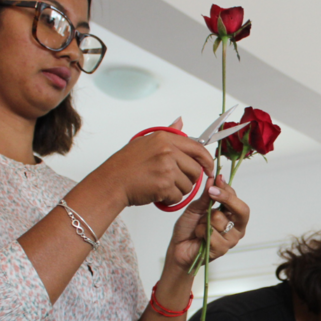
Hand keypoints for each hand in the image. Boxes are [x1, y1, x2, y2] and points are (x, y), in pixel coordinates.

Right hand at [95, 117, 215, 207]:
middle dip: (190, 179)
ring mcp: (167, 168)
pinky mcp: (164, 185)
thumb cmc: (125, 165)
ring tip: (162, 186)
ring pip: (188, 185)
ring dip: (178, 190)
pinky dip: (170, 199)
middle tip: (175, 182)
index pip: (197, 148)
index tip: (209, 169)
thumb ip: (168, 133)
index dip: (207, 160)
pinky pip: (178, 196)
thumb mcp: (145, 142)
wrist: (111, 182)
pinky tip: (157, 193)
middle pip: (196, 170)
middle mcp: (168, 151)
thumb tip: (180, 121)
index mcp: (165, 139)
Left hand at [167, 175, 249, 268]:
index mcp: (232, 217)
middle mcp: (236, 228)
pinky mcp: (222, 250)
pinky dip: (201, 231)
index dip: (227, 189)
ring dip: (205, 220)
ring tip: (200, 226)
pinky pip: (212, 234)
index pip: (237, 200)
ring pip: (221, 220)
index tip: (217, 179)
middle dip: (226, 199)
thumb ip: (206, 196)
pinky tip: (199, 236)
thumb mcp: (196, 208)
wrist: (178, 248)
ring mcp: (231, 240)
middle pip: (242, 210)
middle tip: (212, 193)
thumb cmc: (188, 228)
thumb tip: (213, 179)